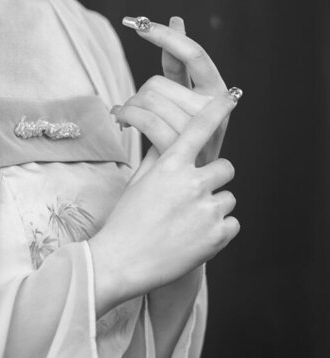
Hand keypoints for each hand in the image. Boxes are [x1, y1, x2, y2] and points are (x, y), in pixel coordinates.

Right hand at [90, 92, 239, 309]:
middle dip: (215, 179)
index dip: (216, 110)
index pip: (199, 128)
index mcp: (171, 165)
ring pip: (228, 198)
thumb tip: (169, 141)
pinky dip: (219, 230)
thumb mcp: (139, 181)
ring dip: (215, 207)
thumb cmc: (127, 220)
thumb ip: (159, 159)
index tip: (230, 97)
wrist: (124, 261)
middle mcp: (192, 182)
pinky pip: (232, 223)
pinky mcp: (217, 235)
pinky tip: (196, 237)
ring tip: (189, 222)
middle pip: (226, 167)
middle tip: (196, 195)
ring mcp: (206, 209)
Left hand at [112, 16, 230, 166]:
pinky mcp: (185, 148)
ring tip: (126, 115)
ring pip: (150, 98)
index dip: (165, 36)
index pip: (192, 54)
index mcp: (217, 91)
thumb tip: (177, 19)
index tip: (140, 25)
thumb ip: (178, 64)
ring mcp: (202, 130)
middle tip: (132, 104)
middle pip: (160, 81)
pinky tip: (121, 118)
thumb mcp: (180, 96)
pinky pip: (146, 120)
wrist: (175, 184)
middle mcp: (216, 109)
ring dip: (130, 106)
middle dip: (139, 92)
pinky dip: (128, 116)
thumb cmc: (178, 137)